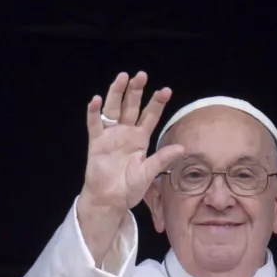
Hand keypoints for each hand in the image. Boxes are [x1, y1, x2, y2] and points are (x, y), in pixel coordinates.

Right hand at [81, 71, 184, 211]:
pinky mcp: (96, 142)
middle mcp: (126, 132)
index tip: (166, 90)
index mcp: (141, 139)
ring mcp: (110, 135)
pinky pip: (94, 124)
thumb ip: (162, 159)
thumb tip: (182, 148)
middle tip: (142, 75)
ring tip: (122, 77)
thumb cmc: (129, 187)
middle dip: (136, 91)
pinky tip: (96, 100)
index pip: (150, 116)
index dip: (157, 103)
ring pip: (113, 109)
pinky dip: (94, 112)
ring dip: (117, 93)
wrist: (110, 200)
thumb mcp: (149, 173)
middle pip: (132, 106)